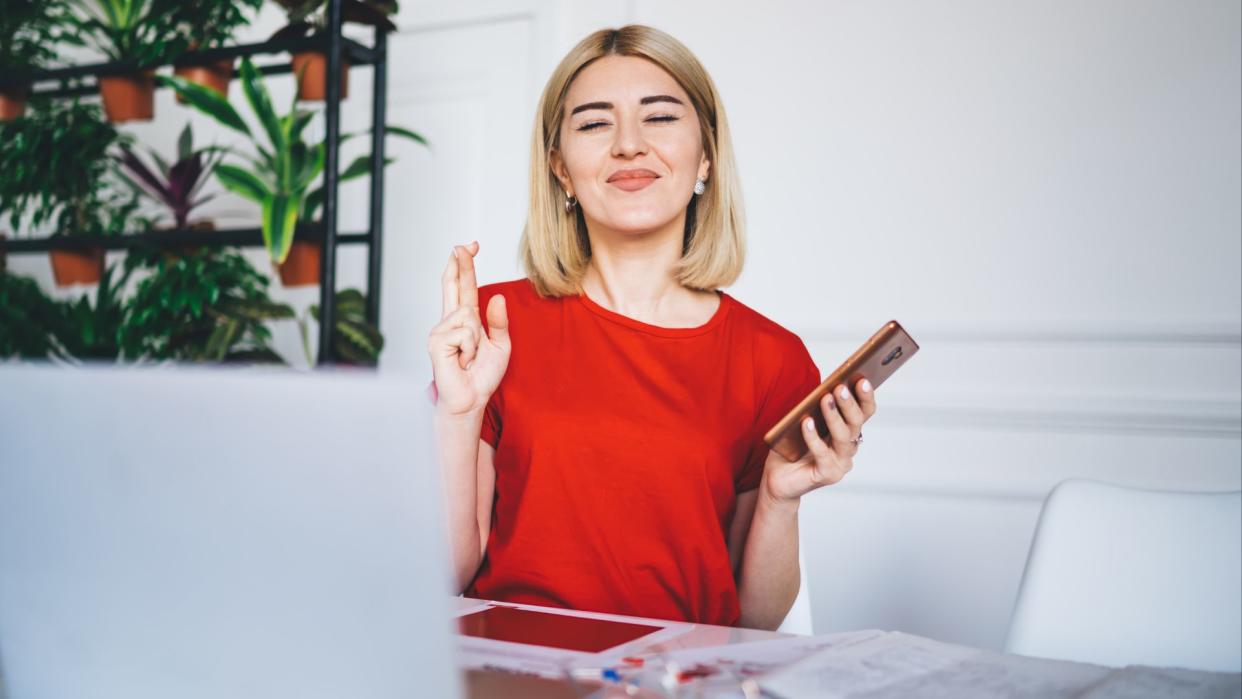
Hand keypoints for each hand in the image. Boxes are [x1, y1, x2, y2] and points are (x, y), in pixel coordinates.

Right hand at [426, 242, 510, 415]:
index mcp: (465, 319)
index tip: (470, 245)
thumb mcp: (500, 346)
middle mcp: (449, 321)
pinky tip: (461, 361)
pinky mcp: (436, 342)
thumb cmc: (482, 375)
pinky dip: (470, 348)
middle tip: (463, 244)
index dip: (466, 266)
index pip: (464, 287)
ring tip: (469, 357)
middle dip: (460, 264)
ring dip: (476, 339)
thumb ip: (499, 322)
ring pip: (468, 315)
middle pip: (453, 284)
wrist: (471, 399)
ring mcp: (439, 330)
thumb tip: (497, 297)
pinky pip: (464, 332)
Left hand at [760, 378, 876, 504]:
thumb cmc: (791, 448)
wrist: (778, 479)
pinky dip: (814, 437)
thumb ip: (815, 409)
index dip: (865, 397)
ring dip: (834, 416)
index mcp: (847, 432)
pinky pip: (822, 453)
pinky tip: (806, 422)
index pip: (864, 413)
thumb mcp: (803, 422)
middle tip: (840, 387)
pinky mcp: (828, 475)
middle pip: (856, 423)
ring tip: (825, 399)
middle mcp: (848, 448)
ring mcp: (841, 463)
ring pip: (843, 437)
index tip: (862, 379)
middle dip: (849, 404)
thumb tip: (823, 389)